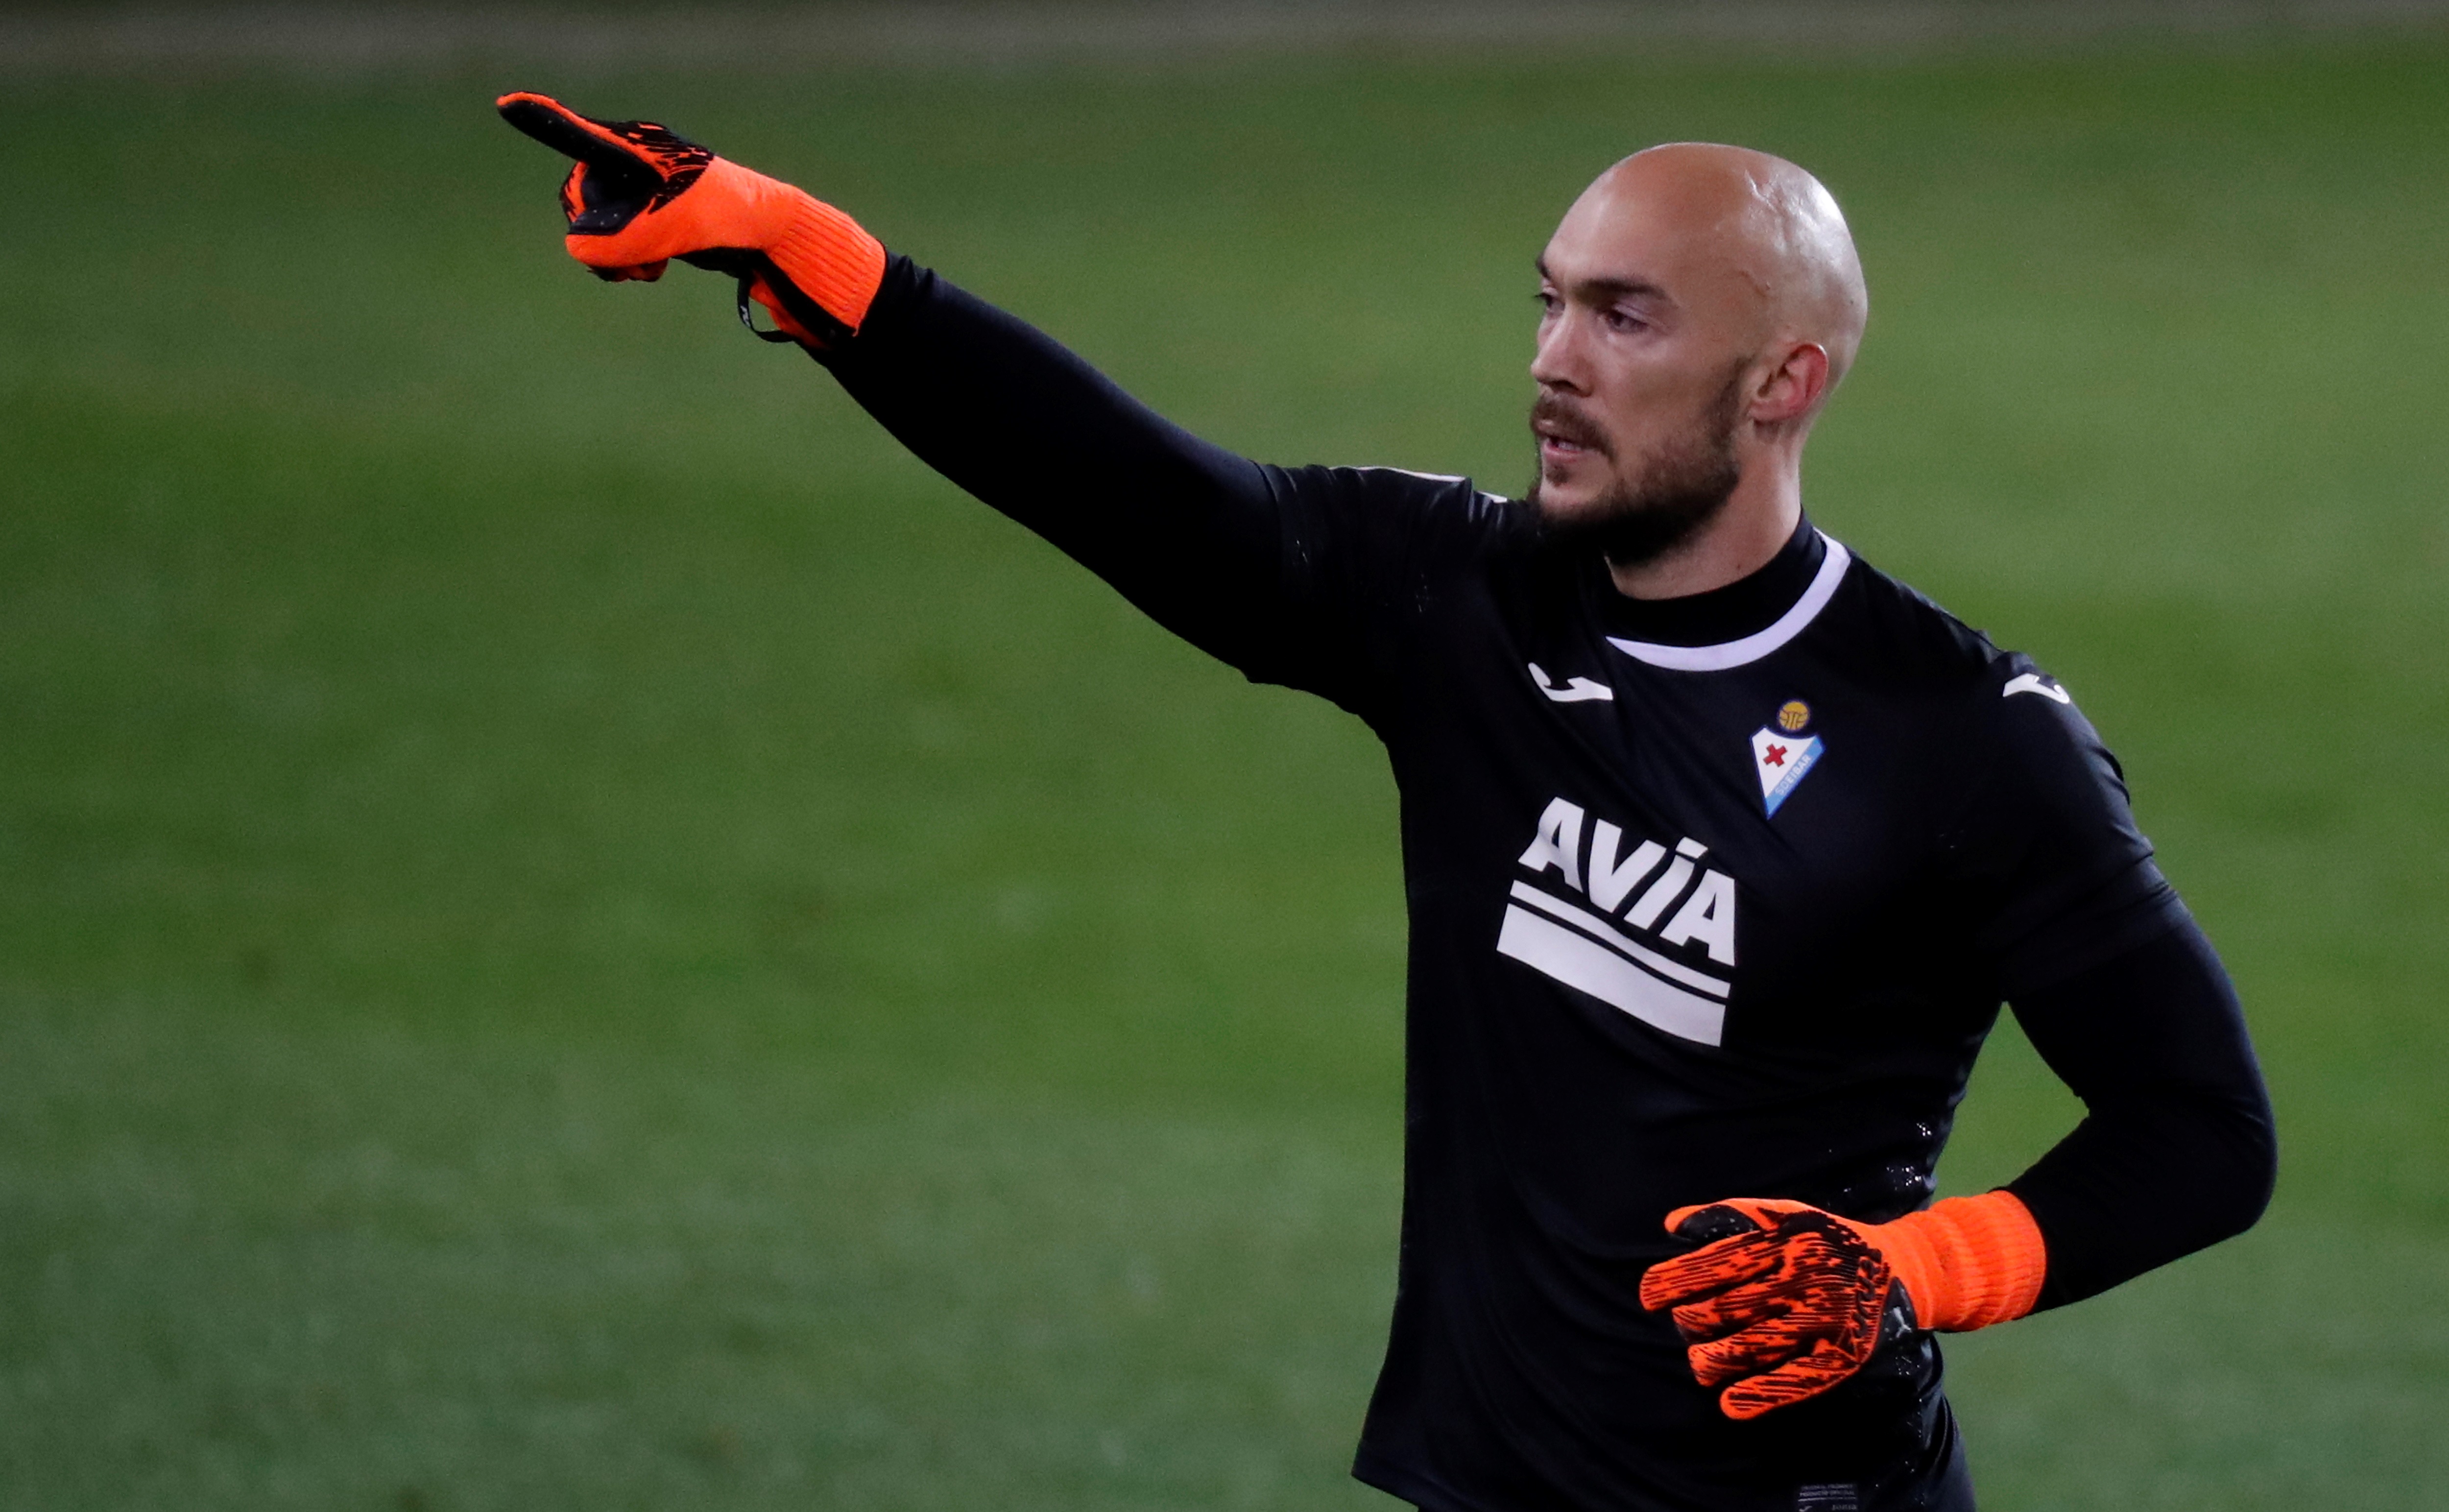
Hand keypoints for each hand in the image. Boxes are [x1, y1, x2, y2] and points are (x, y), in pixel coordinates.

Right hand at [495, 91, 885, 346]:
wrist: (770, 236)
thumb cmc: (727, 218)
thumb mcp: (671, 229)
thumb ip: (621, 241)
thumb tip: (578, 251)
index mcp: (637, 149)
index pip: (581, 134)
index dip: (543, 119)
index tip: (508, 102)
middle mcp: (633, 162)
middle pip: (582, 200)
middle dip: (599, 236)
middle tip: (634, 262)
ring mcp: (641, 191)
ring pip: (597, 229)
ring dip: (616, 257)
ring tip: (650, 270)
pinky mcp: (651, 216)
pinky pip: (617, 242)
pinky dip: (630, 262)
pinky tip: (658, 269)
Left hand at [1638, 1192, 2045, 1420]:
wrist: (1904, 1267)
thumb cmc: (1827, 1238)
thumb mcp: (1784, 1214)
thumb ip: (1729, 1216)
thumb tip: (1671, 1225)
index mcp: (1787, 1240)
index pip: (1717, 1262)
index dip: (1675, 1280)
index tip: (1647, 1295)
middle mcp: (1806, 1277)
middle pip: (1730, 1307)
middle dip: (1693, 1319)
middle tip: (1682, 1325)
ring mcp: (1827, 1318)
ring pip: (1756, 1345)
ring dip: (1715, 1359)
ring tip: (1697, 1363)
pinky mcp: (1845, 1354)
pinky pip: (1797, 1379)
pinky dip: (1761, 1395)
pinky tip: (1730, 1404)